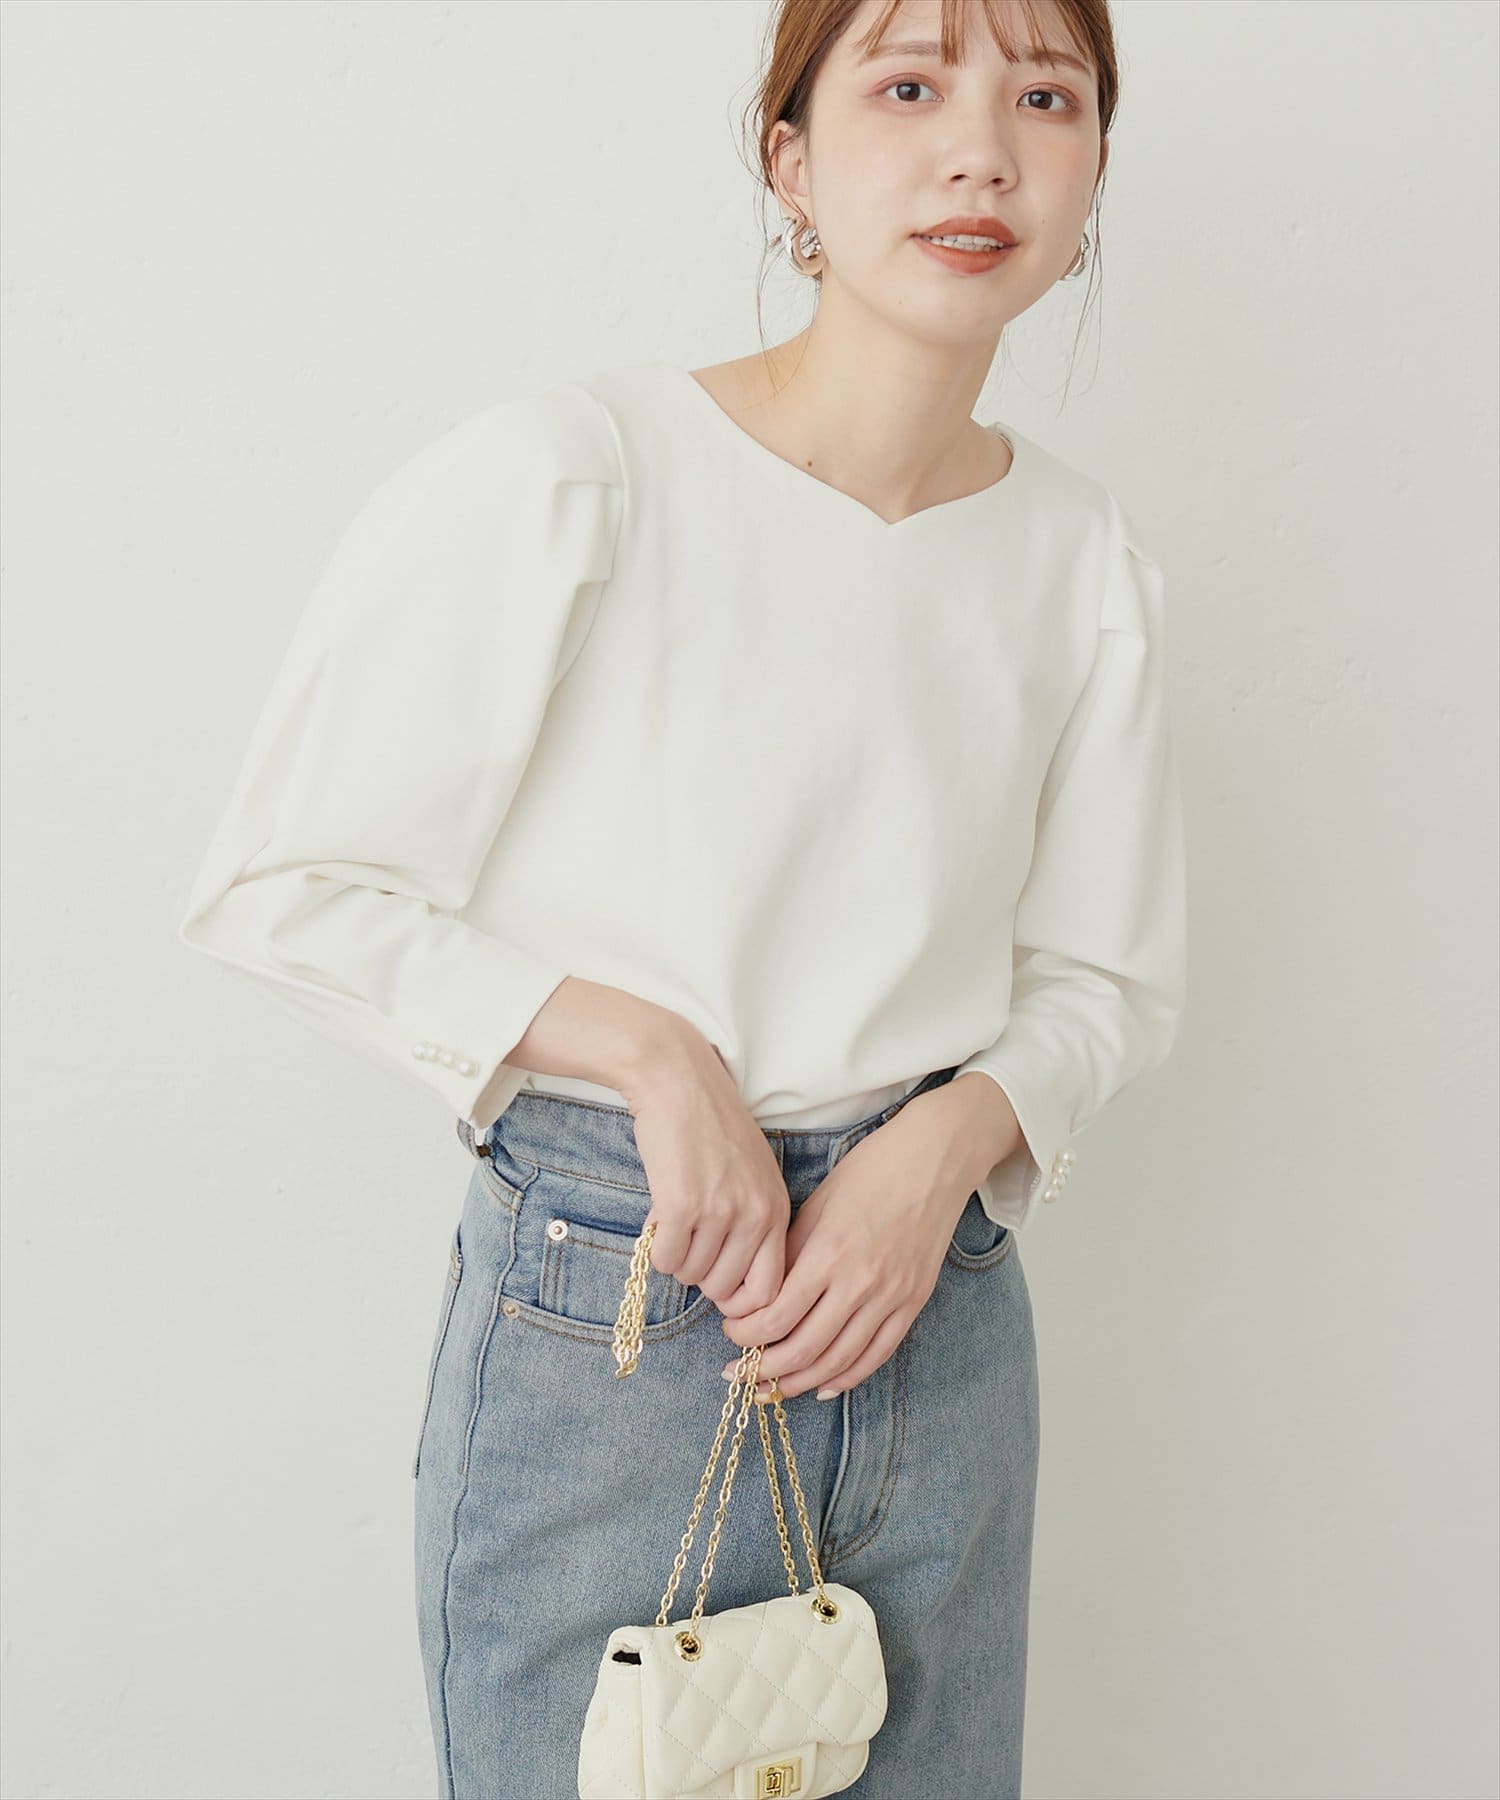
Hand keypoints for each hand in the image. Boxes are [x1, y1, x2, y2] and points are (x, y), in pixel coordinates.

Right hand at [622, 1029, 790, 1314]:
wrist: (677, 1080)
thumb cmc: (710, 1126)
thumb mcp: (752, 1173)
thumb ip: (753, 1223)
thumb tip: (735, 1286)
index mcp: (776, 1208)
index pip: (771, 1289)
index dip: (742, 1303)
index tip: (720, 1293)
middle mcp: (755, 1215)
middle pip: (726, 1290)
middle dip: (702, 1278)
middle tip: (689, 1245)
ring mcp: (720, 1212)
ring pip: (691, 1276)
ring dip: (676, 1258)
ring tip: (674, 1221)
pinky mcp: (682, 1206)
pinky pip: (664, 1260)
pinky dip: (655, 1247)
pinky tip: (658, 1217)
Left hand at [716, 1102, 977, 1402]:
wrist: (933, 1163)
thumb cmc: (870, 1172)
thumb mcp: (817, 1205)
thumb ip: (791, 1253)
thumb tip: (762, 1294)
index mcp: (828, 1253)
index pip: (776, 1317)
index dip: (746, 1335)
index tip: (730, 1331)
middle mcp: (860, 1283)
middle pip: (803, 1349)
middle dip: (764, 1369)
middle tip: (740, 1371)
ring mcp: (891, 1297)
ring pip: (839, 1361)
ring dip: (800, 1382)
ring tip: (773, 1388)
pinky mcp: (913, 1303)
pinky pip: (877, 1355)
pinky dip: (848, 1377)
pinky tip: (823, 1385)